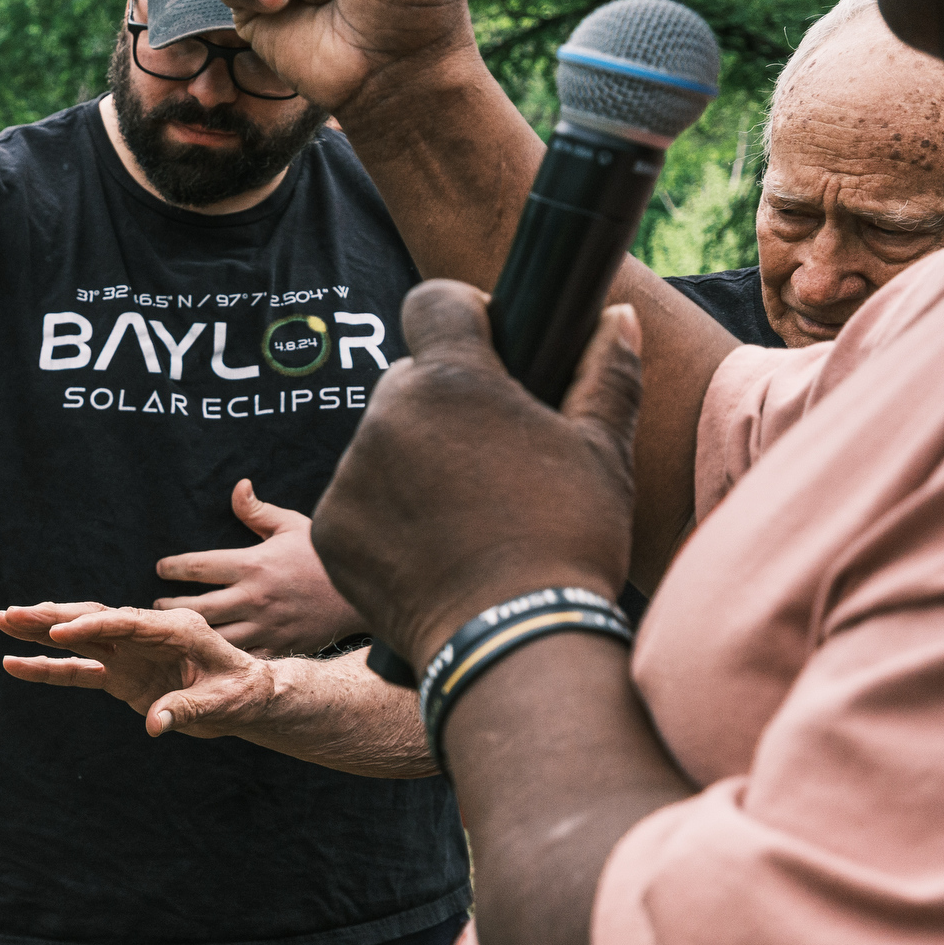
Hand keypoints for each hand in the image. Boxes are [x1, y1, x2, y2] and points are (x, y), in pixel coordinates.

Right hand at [0, 602, 278, 739]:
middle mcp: (146, 635)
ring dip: (41, 631)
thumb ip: (187, 710)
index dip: (92, 627)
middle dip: (52, 617)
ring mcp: (130, 653)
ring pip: (79, 638)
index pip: (126, 624)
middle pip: (93, 621)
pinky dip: (48, 667)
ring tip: (3, 621)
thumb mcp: (223, 703)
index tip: (59, 631)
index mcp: (175, 630)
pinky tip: (15, 664)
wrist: (247, 696)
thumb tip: (155, 724)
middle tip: (12, 614)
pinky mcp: (121, 674)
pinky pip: (79, 669)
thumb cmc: (242, 693)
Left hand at [155, 479, 363, 653]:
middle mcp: (254, 597)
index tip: (160, 568)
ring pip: (214, 637)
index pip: (197, 566)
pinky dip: (223, 658)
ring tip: (176, 629)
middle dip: (170, 606)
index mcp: (252, 564)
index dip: (172, 567)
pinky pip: (243, 657)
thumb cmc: (323, 554)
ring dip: (190, 633)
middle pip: (196, 607)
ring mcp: (266, 626)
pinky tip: (208, 654)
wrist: (365, 587)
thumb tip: (237, 487)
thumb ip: (257, 511)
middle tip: (158, 604)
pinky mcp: (280, 646)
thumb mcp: (292, 525)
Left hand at [311, 285, 641, 667]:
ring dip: (412, 462)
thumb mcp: (603, 453)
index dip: (465, 316)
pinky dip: (385, 514)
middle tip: (492, 459)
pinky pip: (356, 499)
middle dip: (444, 405)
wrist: (511, 641)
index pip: (434, 303)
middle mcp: (384, 416)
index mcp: (450, 382)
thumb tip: (616, 317)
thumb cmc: (567, 541)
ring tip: (466, 515)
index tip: (491, 348)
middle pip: (408, 383)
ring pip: (380, 444)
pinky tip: (432, 547)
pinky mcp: (327, 527)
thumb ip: (605, 373)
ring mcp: (348, 474)